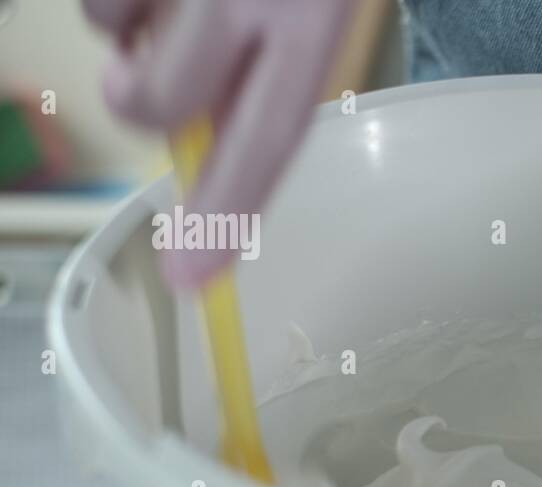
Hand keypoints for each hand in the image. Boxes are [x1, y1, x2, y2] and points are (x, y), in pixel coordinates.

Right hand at [83, 0, 351, 288]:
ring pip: (112, 39)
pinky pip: (97, 0)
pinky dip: (119, 1)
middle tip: (145, 88)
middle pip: (161, 102)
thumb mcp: (316, 12)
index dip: (225, 213)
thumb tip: (216, 145)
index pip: (266, 140)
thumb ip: (273, 73)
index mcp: (312, 21)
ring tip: (177, 3)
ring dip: (130, 38)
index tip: (190, 277)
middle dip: (142, 107)